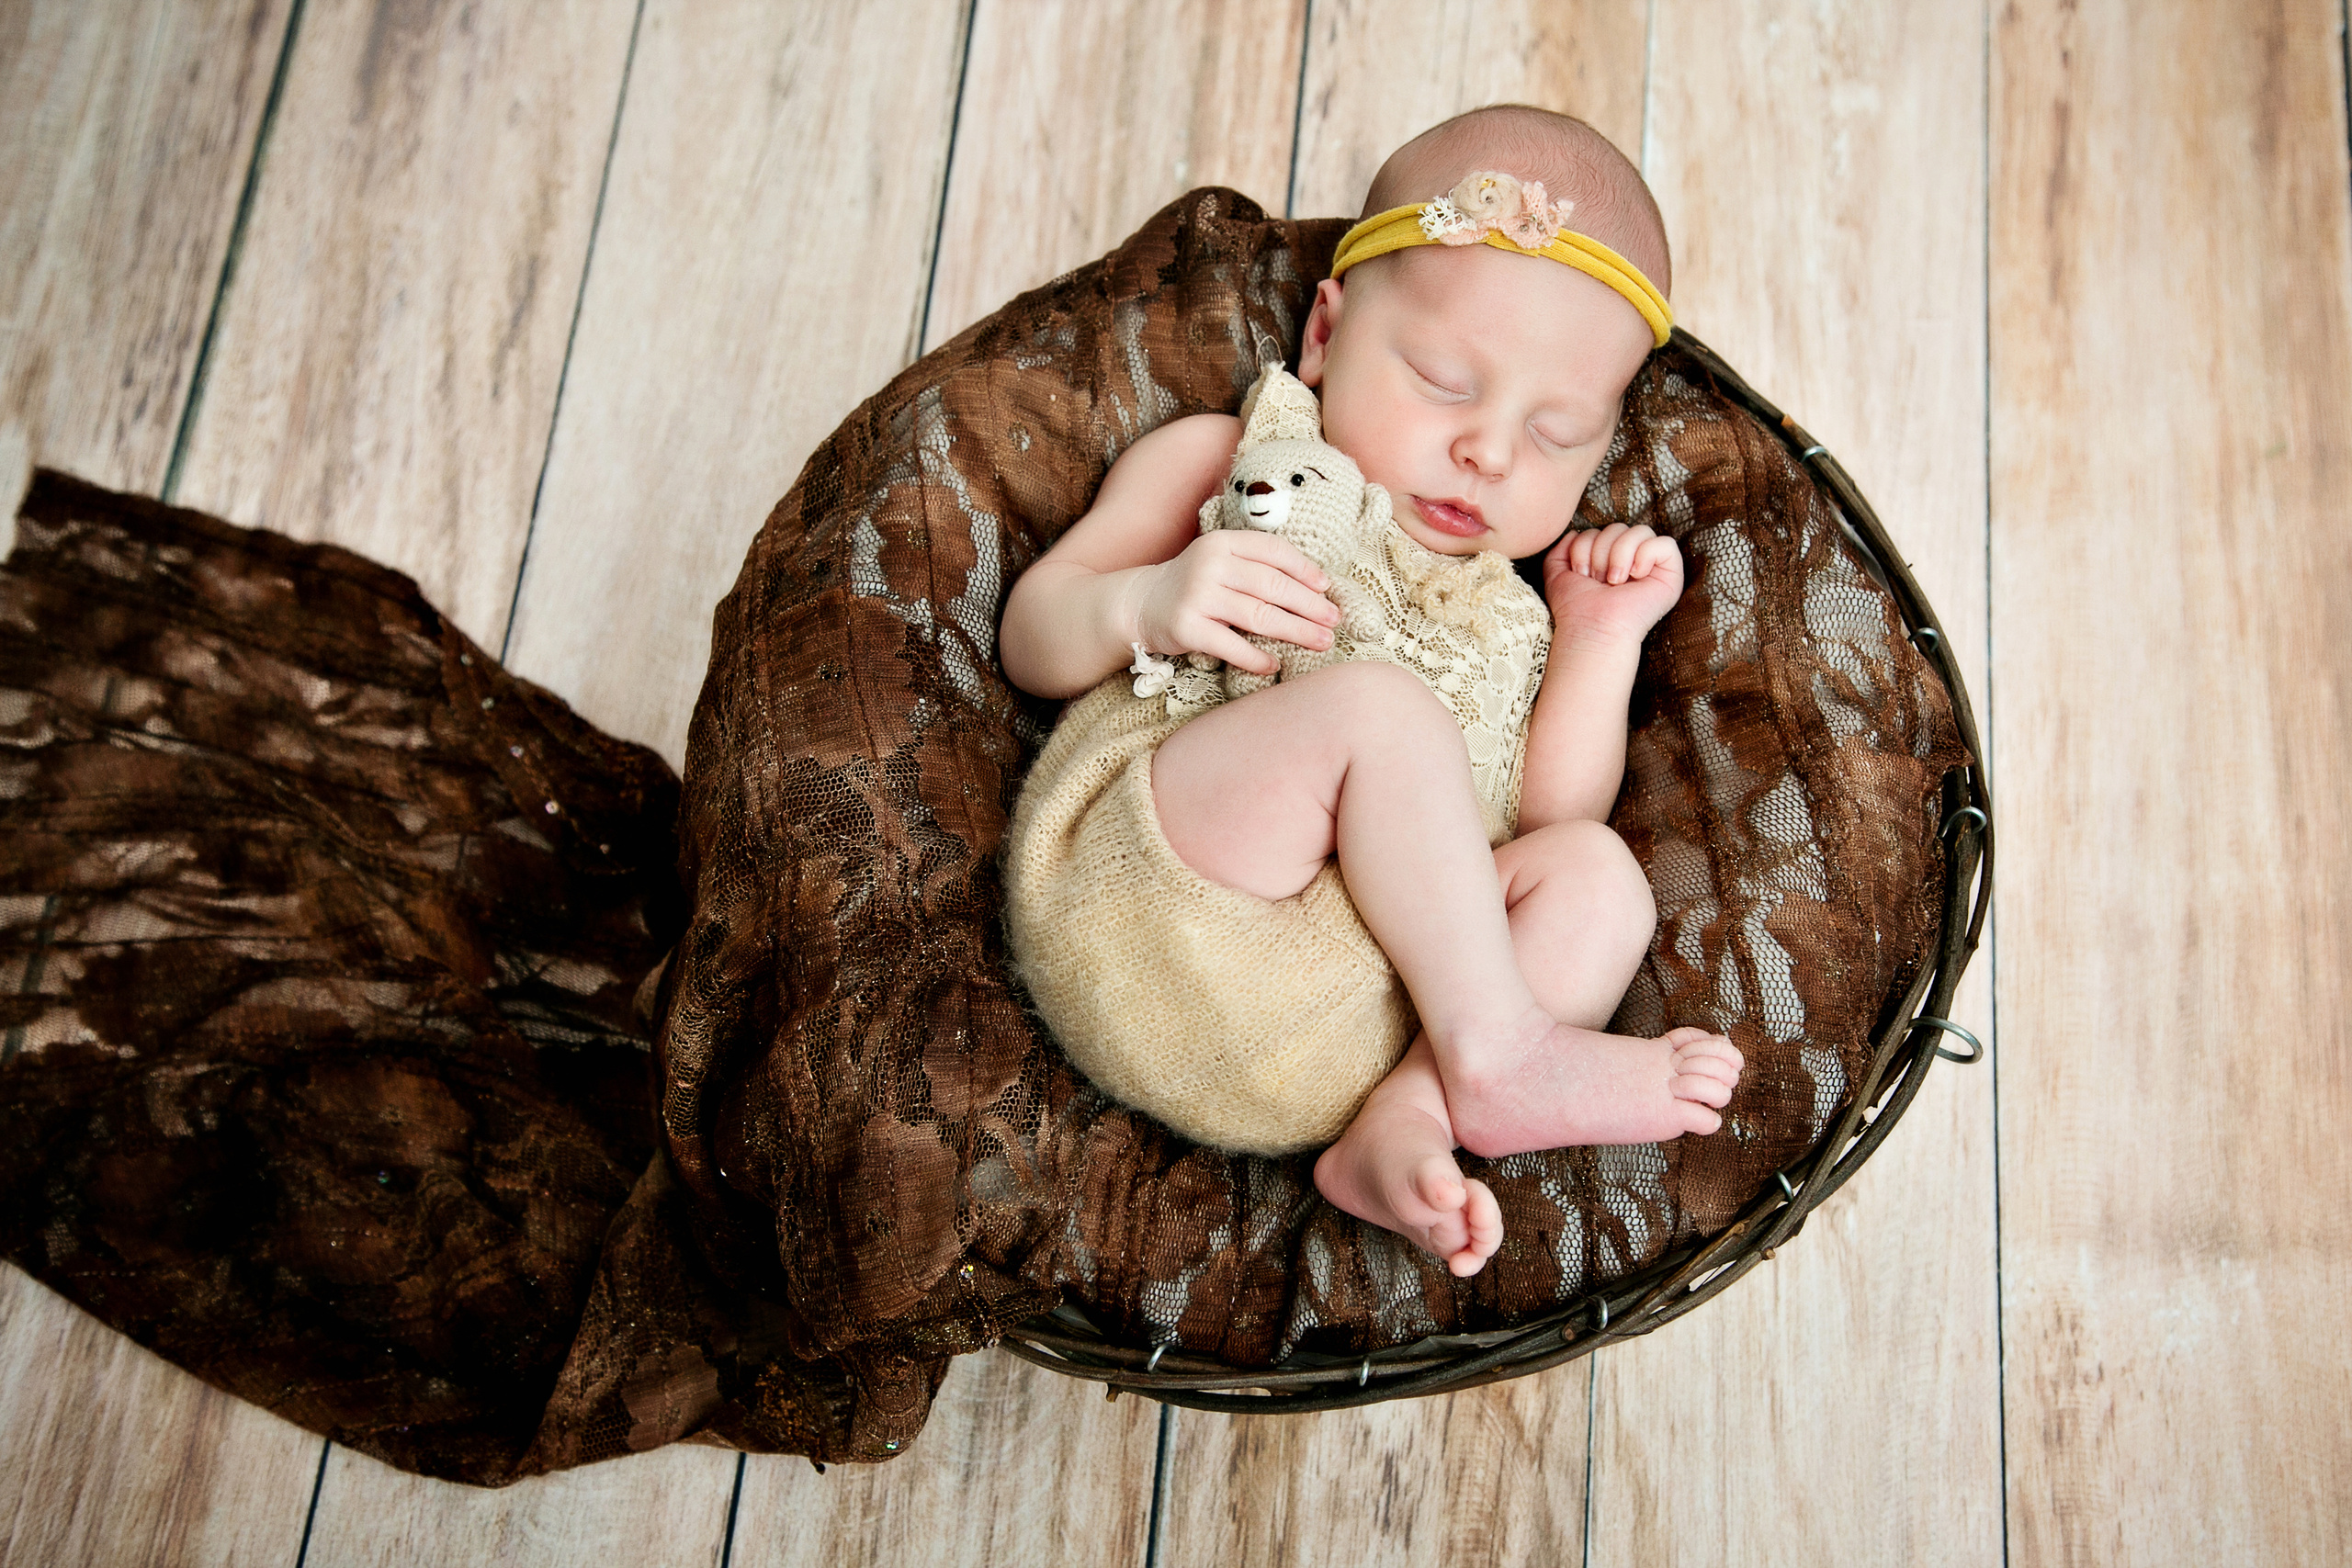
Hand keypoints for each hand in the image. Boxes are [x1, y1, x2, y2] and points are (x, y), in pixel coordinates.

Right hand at [1128, 530, 1340, 674]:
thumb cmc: (1196, 584)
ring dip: (1296, 631)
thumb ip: (1258, 566)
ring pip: (1259, 615)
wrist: (1142, 603)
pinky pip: (1231, 645)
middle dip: (1309, 605)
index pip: (1273, 551)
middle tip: (1333, 620)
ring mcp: (1197, 596)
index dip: (1304, 569)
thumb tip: (1317, 586)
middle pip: (1272, 585)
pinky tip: (1275, 665)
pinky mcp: (1187, 628)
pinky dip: (1257, 658)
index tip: (1327, 588)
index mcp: (1223, 542)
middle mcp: (1210, 564)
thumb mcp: (1222, 561)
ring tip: (1320, 642)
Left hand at [1541, 523, 1685, 649]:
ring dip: (1619, 555)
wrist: (1592, 629)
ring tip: (1614, 582)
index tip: (1582, 574)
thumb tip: (1574, 532)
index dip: (1585, 546)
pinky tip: (1635, 576)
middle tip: (1598, 581)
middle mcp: (1632, 560)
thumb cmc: (1576, 609)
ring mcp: (1653, 567)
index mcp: (1610, 559)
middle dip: (1601, 552)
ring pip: (1641, 531)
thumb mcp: (1558, 575)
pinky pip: (1665, 543)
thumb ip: (1559, 551)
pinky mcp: (1671, 575)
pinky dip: (1646, 555)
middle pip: (1619, 526)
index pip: (1601, 529)